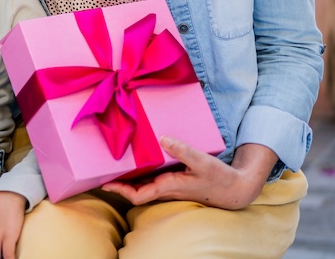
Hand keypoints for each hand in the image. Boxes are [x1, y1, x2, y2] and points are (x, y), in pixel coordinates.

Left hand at [100, 139, 275, 209]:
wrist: (234, 190)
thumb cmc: (218, 177)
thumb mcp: (202, 161)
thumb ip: (183, 150)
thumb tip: (162, 138)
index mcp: (168, 186)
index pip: (137, 195)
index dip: (120, 190)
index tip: (105, 182)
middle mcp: (165, 189)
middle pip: (135, 191)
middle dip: (118, 183)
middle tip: (101, 170)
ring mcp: (169, 187)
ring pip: (142, 186)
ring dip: (128, 179)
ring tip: (113, 164)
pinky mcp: (174, 182)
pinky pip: (152, 181)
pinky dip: (141, 174)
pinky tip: (137, 162)